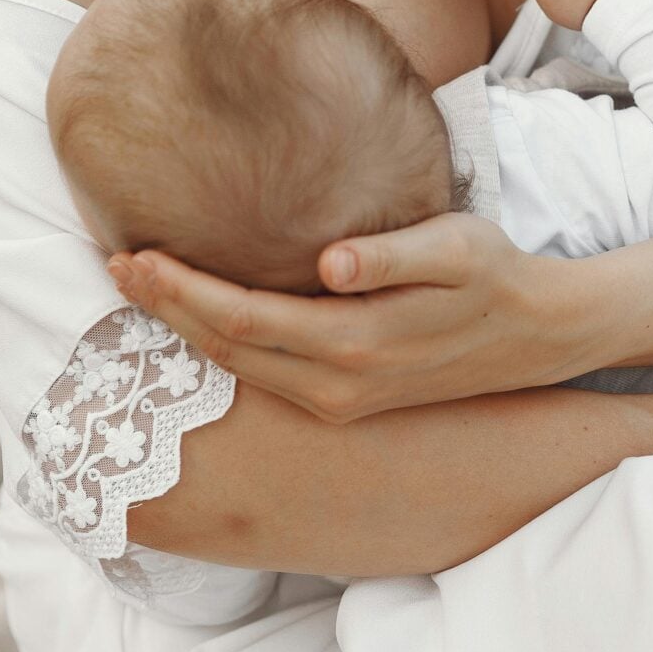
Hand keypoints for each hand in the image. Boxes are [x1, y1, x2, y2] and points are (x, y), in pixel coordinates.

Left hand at [107, 213, 588, 421]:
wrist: (538, 337)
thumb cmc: (493, 276)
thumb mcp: (457, 250)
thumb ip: (393, 255)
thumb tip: (333, 262)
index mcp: (353, 345)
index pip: (240, 319)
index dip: (180, 291)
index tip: (133, 254)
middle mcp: (336, 386)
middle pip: (225, 349)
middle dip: (164, 309)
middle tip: (114, 263)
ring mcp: (339, 401)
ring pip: (238, 368)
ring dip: (185, 329)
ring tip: (142, 287)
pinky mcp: (346, 401)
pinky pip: (261, 376)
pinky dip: (220, 346)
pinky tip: (200, 318)